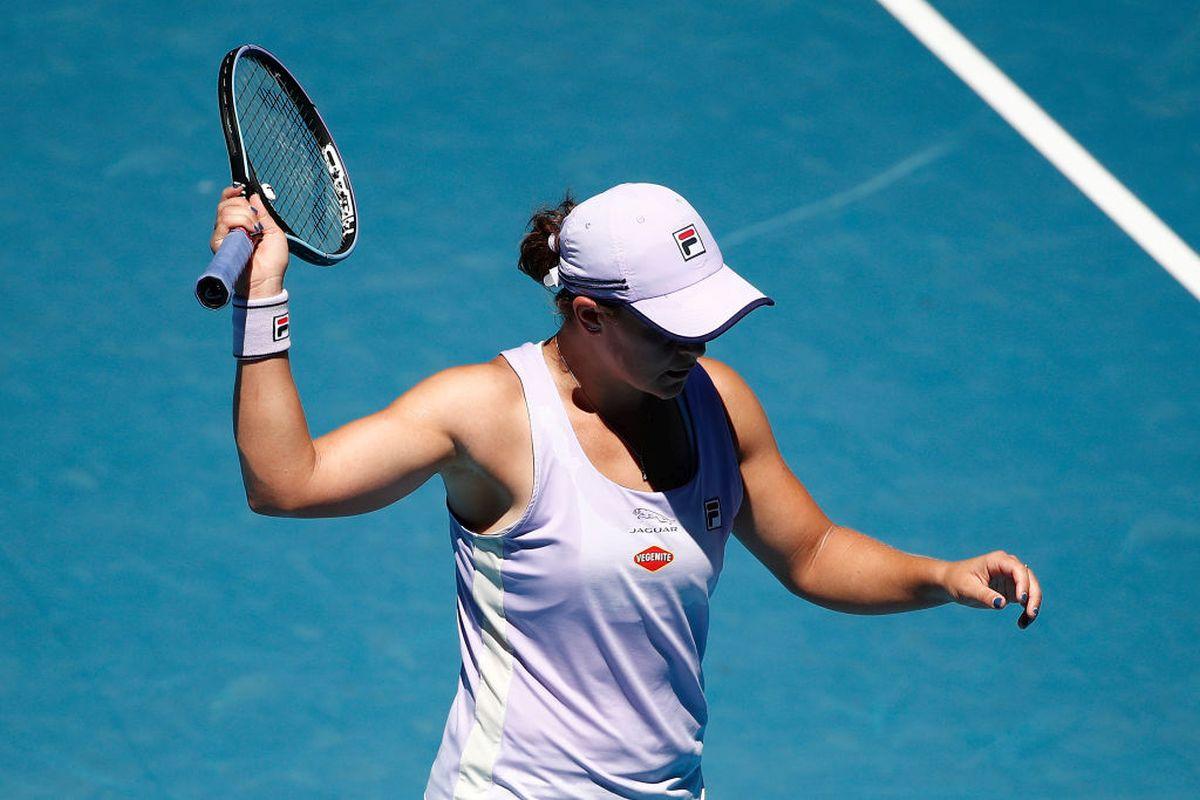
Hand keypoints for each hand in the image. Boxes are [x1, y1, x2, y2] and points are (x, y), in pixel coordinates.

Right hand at [210, 184, 288, 298]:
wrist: (267, 280)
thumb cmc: (273, 261)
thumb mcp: (275, 232)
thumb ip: (264, 214)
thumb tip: (253, 196)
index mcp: (242, 224)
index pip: (229, 201)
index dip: (233, 192)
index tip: (242, 189)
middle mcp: (229, 228)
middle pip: (227, 203)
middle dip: (245, 207)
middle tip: (257, 223)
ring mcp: (223, 235)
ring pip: (225, 210)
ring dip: (245, 216)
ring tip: (256, 231)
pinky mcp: (219, 243)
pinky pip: (223, 223)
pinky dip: (239, 223)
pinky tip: (249, 234)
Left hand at [939, 550, 1041, 628]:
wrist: (950, 583)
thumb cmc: (957, 581)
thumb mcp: (968, 589)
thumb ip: (984, 595)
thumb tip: (1001, 604)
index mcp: (998, 560)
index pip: (1018, 569)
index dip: (1023, 583)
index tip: (1021, 600)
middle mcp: (1008, 567)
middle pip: (1030, 579)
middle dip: (1033, 597)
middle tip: (1031, 614)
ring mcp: (1012, 578)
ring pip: (1031, 590)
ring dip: (1032, 606)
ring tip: (1024, 623)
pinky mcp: (1012, 590)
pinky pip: (1026, 600)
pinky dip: (1026, 611)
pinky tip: (1021, 623)